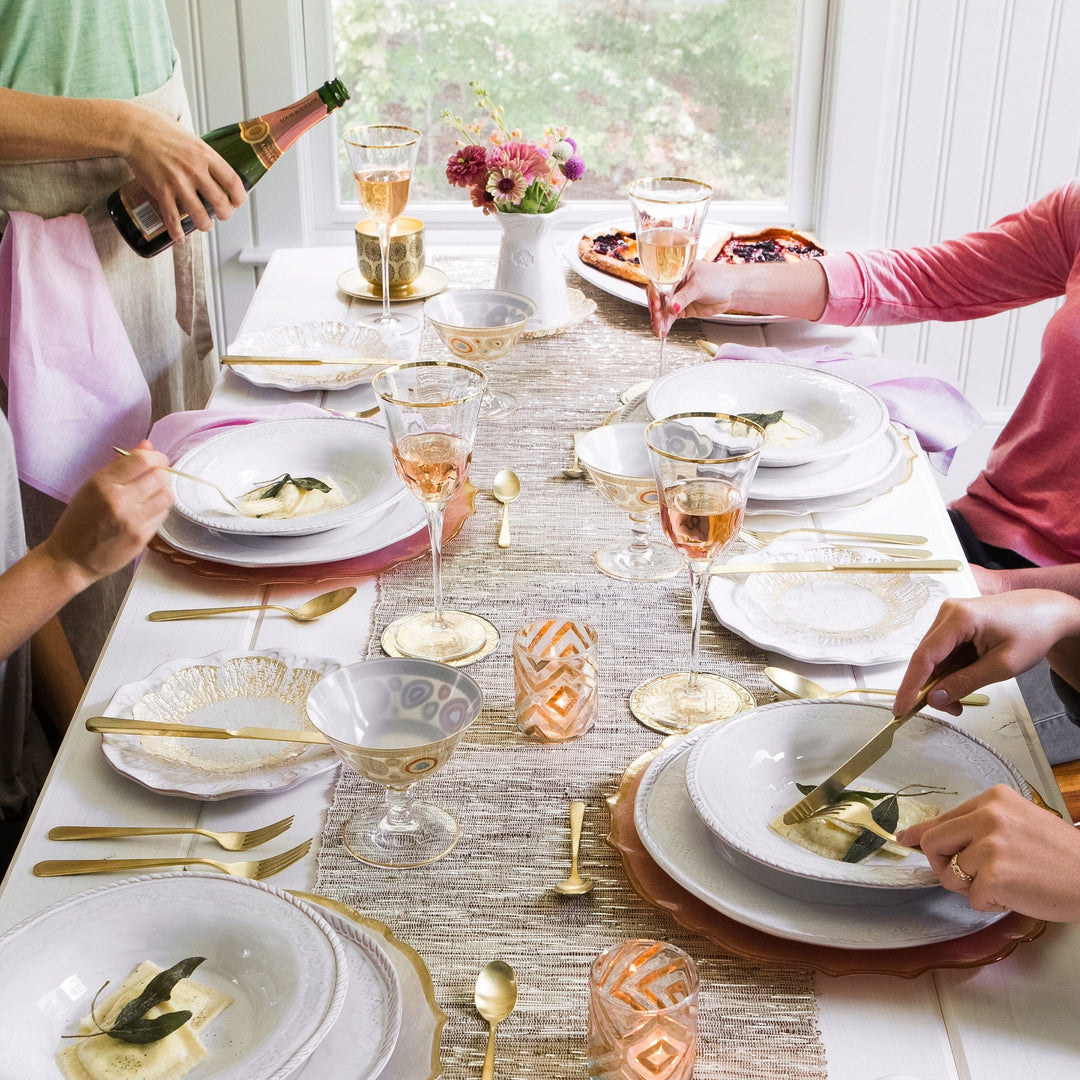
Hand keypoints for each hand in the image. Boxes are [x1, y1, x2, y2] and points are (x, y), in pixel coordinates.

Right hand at [42, 441, 173, 585]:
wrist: (71, 559)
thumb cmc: (80, 520)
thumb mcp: (92, 487)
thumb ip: (121, 465)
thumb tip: (147, 445)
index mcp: (102, 484)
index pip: (142, 460)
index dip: (156, 456)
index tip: (156, 459)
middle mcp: (118, 501)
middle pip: (160, 476)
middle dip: (162, 473)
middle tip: (155, 477)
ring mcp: (132, 521)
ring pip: (167, 496)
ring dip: (163, 491)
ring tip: (151, 494)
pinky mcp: (141, 538)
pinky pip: (162, 515)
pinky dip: (159, 509)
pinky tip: (146, 511)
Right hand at [122, 103, 246, 243]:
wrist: (134, 130)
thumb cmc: (161, 130)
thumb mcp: (192, 139)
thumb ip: (205, 158)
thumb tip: (216, 172)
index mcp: (206, 156)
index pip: (233, 182)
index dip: (239, 197)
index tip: (237, 202)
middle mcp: (195, 170)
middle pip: (221, 203)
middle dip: (225, 214)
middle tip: (222, 215)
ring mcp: (178, 183)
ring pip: (200, 216)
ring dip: (205, 225)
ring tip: (204, 224)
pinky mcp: (161, 192)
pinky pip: (173, 219)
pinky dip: (177, 232)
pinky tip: (180, 237)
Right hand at [647, 260, 736, 336]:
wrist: (731, 290)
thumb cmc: (718, 279)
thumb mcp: (699, 286)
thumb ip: (684, 297)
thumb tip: (671, 309)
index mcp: (675, 272)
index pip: (659, 283)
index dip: (655, 294)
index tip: (656, 305)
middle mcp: (673, 284)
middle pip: (658, 297)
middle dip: (656, 310)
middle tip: (658, 319)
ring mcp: (676, 297)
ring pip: (662, 310)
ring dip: (659, 320)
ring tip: (660, 330)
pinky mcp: (680, 309)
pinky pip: (669, 318)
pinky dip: (666, 325)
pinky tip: (663, 331)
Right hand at [891, 591, 1079, 715]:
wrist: (1048, 612)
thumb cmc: (1033, 631)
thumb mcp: (1002, 666)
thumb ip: (965, 683)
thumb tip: (935, 698)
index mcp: (959, 617)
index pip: (924, 656)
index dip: (910, 685)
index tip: (901, 708)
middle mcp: (948, 613)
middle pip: (926, 658)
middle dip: (932, 688)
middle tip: (950, 710)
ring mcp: (949, 616)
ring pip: (933, 658)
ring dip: (942, 681)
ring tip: (961, 700)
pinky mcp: (954, 623)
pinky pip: (943, 653)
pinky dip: (949, 672)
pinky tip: (962, 682)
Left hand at [896, 785, 1079, 920]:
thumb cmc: (1060, 855)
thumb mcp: (1017, 823)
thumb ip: (976, 826)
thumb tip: (924, 837)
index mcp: (993, 799)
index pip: (943, 818)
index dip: (922, 835)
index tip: (906, 840)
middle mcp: (988, 817)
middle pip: (935, 843)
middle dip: (942, 864)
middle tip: (966, 875)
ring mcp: (990, 846)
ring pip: (953, 875)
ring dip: (974, 887)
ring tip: (1008, 882)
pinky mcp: (994, 876)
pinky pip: (972, 899)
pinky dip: (990, 904)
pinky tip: (1016, 894)